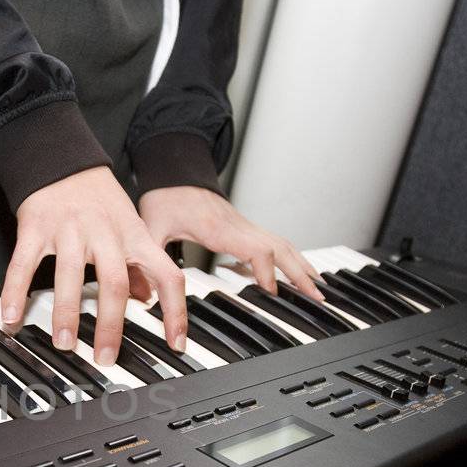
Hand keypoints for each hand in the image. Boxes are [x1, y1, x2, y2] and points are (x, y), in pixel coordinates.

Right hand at [0, 167, 187, 366]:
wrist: (62, 158)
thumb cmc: (99, 198)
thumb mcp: (130, 226)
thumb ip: (139, 264)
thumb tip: (148, 298)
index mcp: (134, 236)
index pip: (166, 275)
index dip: (175, 312)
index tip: (175, 344)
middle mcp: (104, 234)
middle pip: (114, 282)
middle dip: (110, 325)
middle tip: (105, 356)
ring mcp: (68, 230)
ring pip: (70, 276)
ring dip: (66, 314)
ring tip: (64, 343)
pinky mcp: (36, 227)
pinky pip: (24, 264)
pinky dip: (15, 292)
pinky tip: (11, 316)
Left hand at [137, 186, 324, 299]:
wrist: (175, 169)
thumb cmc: (165, 196)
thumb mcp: (150, 228)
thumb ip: (148, 261)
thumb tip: (147, 294)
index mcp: (218, 228)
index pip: (254, 249)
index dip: (265, 270)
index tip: (272, 291)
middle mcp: (238, 226)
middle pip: (280, 249)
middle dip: (300, 273)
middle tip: (317, 297)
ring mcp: (245, 226)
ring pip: (283, 245)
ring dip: (302, 266)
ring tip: (318, 289)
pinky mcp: (245, 227)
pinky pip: (275, 243)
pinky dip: (292, 258)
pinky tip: (298, 274)